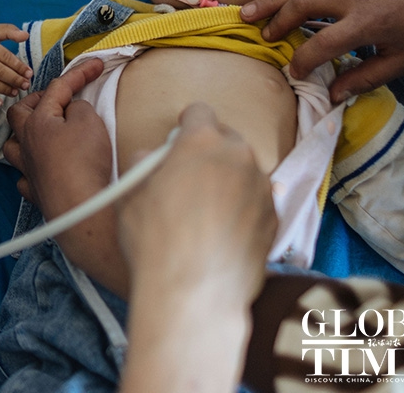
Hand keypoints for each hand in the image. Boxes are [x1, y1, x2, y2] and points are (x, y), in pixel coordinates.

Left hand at [3, 58, 129, 292]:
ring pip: (12, 146)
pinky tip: (42, 169)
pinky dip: (31, 169)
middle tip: (56, 99)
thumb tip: (71, 111)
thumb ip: (78, 109)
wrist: (80, 207)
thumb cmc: (84, 160)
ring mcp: (27, 169)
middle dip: (34, 102)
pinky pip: (24, 176)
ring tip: (39, 133)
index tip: (96, 64)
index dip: (78, 73)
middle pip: (18, 114)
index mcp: (38, 122)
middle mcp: (26, 144)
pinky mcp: (35, 192)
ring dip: (23, 135)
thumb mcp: (89, 122)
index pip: (57, 89)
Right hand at [117, 103, 274, 304]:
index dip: (185, 125)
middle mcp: (239, 157)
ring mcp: (262, 188)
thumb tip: (151, 159)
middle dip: (209, 152)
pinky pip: (256, 201)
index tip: (177, 142)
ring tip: (204, 213)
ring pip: (244, 171)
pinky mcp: (274, 219)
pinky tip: (221, 233)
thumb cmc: (154, 240)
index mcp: (201, 142)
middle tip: (188, 179)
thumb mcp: (129, 194)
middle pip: (227, 139)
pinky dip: (242, 209)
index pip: (199, 111)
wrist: (193, 292)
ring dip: (228, 181)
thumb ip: (143, 164)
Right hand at [240, 0, 403, 102]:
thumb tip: (332, 95)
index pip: (321, 45)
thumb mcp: (403, 61)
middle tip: (258, 36)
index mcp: (368, 23)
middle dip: (274, 23)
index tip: (293, 72)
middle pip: (300, 5)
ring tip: (249, 11)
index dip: (301, 62)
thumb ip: (365, 78)